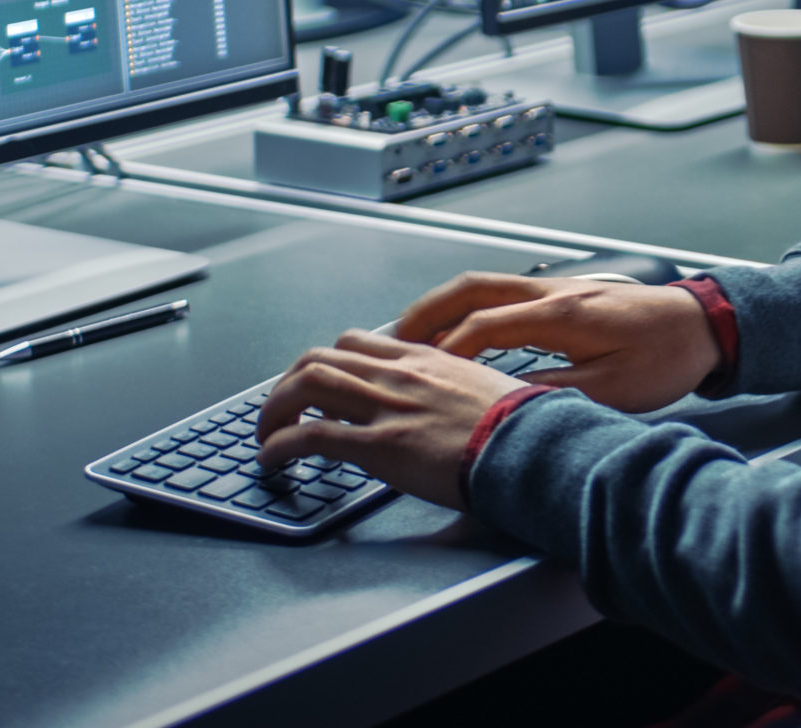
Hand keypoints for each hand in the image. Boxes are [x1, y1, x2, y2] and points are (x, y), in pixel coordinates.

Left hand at [253, 329, 525, 509]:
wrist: (536, 448)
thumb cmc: (524, 429)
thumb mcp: (488, 392)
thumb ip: (455, 392)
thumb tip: (445, 410)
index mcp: (427, 359)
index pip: (359, 342)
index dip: (327, 362)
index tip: (318, 384)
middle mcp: (401, 374)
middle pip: (321, 357)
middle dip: (289, 382)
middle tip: (281, 408)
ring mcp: (388, 406)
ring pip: (306, 383)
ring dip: (274, 409)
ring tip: (264, 433)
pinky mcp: (380, 445)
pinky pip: (310, 436)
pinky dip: (279, 445)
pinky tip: (271, 459)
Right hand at [395, 272, 723, 413]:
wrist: (706, 324)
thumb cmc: (668, 355)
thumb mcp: (615, 389)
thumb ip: (556, 393)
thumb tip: (505, 400)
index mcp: (562, 315)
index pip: (484, 326)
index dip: (446, 351)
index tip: (419, 373)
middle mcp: (554, 292)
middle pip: (471, 289)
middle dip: (425, 313)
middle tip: (391, 341)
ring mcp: (558, 287)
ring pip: (484, 285)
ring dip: (443, 306)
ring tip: (413, 334)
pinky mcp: (566, 293)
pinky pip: (502, 292)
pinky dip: (470, 306)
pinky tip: (461, 330)